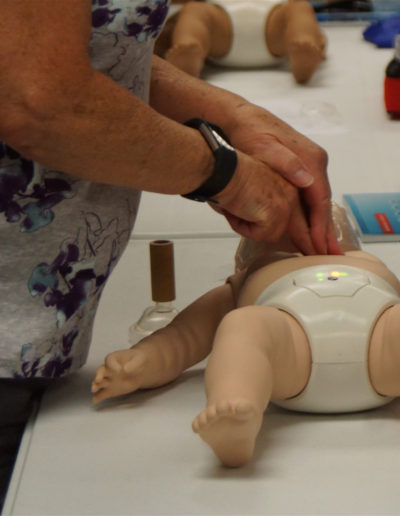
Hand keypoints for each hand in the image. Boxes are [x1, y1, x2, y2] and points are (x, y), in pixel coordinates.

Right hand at [91, 349, 146, 402]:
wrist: (140, 369)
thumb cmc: (138, 360)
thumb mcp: (139, 359)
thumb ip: (133, 363)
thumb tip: (125, 369)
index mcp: (113, 358)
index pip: (109, 360)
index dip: (113, 365)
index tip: (119, 370)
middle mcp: (108, 369)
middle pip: (100, 371)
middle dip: (98, 375)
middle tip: (98, 379)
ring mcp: (108, 380)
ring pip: (99, 382)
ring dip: (95, 385)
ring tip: (94, 390)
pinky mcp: (110, 389)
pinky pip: (102, 393)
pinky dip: (98, 397)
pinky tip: (95, 400)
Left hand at [220, 102, 341, 254]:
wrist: (239, 117)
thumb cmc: (248, 132)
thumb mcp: (263, 146)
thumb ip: (286, 162)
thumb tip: (307, 180)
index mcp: (310, 159)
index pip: (320, 200)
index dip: (321, 226)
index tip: (321, 246)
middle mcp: (314, 162)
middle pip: (322, 204)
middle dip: (325, 231)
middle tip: (329, 254)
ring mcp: (308, 164)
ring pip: (317, 201)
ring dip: (319, 225)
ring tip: (322, 247)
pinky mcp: (299, 167)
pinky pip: (309, 195)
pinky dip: (311, 213)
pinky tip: (309, 226)